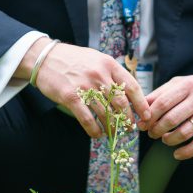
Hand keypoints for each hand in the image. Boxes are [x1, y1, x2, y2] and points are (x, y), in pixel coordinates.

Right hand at [23, 40, 150, 138]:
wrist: (46, 58)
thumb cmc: (74, 60)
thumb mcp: (97, 59)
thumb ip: (112, 73)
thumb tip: (128, 91)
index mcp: (109, 64)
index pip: (131, 86)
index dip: (141, 103)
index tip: (146, 115)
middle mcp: (100, 75)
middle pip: (120, 102)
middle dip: (128, 118)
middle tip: (130, 127)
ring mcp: (85, 86)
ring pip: (105, 113)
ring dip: (112, 127)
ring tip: (115, 133)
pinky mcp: (71, 97)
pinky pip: (87, 118)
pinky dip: (94, 129)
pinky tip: (97, 134)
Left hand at [146, 72, 192, 159]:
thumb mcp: (183, 82)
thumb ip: (162, 93)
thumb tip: (142, 107)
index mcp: (187, 85)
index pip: (162, 103)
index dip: (149, 117)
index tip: (142, 123)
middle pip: (170, 120)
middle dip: (156, 130)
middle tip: (152, 133)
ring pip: (183, 133)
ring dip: (168, 140)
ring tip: (165, 139)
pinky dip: (185, 152)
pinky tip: (177, 154)